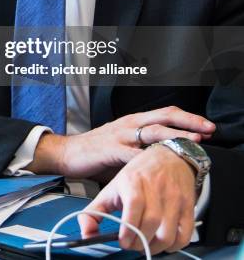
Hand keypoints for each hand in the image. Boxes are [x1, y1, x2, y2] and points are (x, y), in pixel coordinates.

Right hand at [28, 106, 214, 177]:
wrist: (69, 152)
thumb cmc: (98, 150)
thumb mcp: (124, 143)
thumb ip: (144, 147)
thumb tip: (167, 156)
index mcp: (135, 120)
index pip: (166, 113)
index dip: (188, 118)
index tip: (207, 126)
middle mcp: (130, 123)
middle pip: (165, 116)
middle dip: (189, 122)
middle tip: (208, 129)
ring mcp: (121, 135)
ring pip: (153, 131)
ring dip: (176, 136)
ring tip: (193, 141)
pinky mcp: (110, 149)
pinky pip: (133, 153)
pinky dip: (150, 158)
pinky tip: (161, 163)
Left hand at [78, 145, 196, 255]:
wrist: (170, 155)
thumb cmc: (139, 173)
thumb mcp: (113, 186)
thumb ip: (95, 211)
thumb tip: (86, 235)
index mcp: (133, 180)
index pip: (134, 206)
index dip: (128, 230)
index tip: (123, 241)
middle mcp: (155, 187)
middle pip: (151, 224)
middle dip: (140, 242)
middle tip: (134, 244)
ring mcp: (174, 197)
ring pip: (168, 233)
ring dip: (156, 247)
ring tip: (147, 243)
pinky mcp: (188, 205)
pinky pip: (184, 235)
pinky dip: (174, 245)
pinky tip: (164, 241)